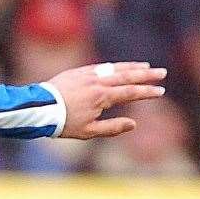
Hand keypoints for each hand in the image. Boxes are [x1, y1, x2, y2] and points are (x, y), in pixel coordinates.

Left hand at [47, 62, 166, 139]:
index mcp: (102, 97)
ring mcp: (87, 75)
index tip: (160, 92)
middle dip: (146, 76)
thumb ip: (112, 128)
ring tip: (146, 67)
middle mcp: (97, 83)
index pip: (130, 93)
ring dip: (132, 67)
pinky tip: (120, 67)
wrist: (38, 109)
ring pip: (114, 69)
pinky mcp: (77, 72)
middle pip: (127, 77)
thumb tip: (134, 124)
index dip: (146, 92)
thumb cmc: (62, 123)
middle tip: (162, 73)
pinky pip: (100, 67)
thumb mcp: (88, 132)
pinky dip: (113, 66)